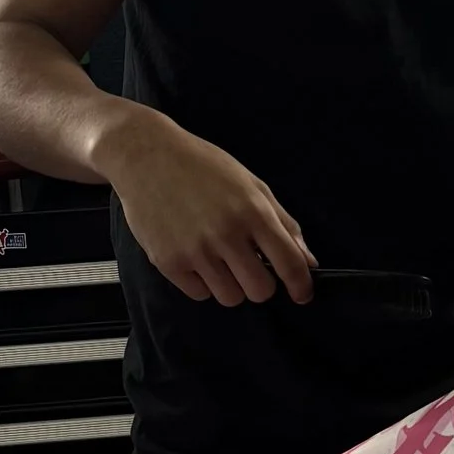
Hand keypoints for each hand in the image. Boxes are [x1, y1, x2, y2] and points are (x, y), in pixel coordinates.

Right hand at [106, 114, 315, 306]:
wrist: (145, 156)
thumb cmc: (201, 166)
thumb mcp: (250, 184)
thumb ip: (282, 222)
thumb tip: (307, 259)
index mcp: (252, 212)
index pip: (289, 263)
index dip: (301, 285)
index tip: (302, 294)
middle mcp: (225, 234)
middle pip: (260, 291)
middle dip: (261, 284)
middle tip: (250, 267)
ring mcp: (195, 250)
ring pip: (230, 297)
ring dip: (231, 284)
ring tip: (219, 258)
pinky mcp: (168, 262)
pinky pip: (199, 294)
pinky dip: (202, 282)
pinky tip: (196, 256)